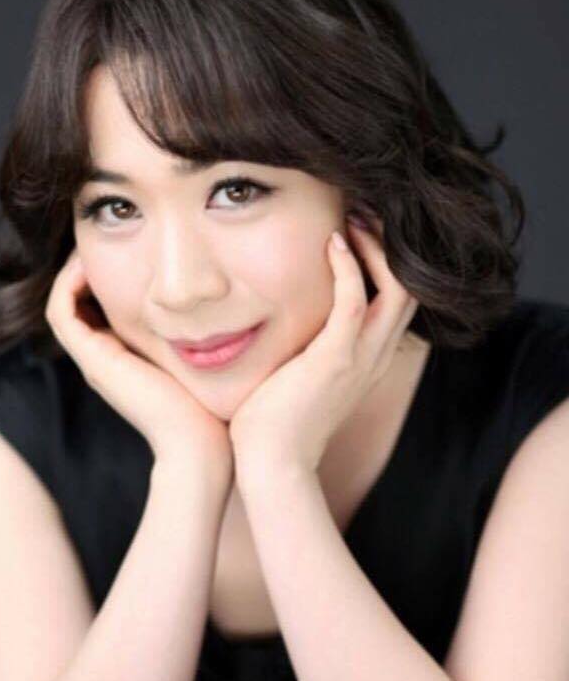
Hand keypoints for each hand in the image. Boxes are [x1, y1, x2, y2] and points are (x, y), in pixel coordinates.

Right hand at [45, 247, 232, 480]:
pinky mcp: (94, 361)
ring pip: (67, 302)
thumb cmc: (219, 403)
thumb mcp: (215, 355)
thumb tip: (239, 292)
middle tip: (115, 230)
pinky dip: (70, 282)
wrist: (204, 446)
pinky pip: (63, 311)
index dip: (116, 270)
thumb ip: (216, 328)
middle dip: (97, 262)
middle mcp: (109, 358)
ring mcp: (97, 361)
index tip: (139, 239)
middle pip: (85, 302)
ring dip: (78, 266)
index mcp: (133, 356)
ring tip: (97, 236)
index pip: (109, 306)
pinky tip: (92, 256)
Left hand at [229, 216, 418, 475]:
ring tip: (354, 219)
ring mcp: (360, 358)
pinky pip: (356, 303)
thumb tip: (281, 323)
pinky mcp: (336, 359)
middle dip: (391, 248)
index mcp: (367, 360)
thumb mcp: (300, 378)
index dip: (387, 264)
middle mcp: (374, 357)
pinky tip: (331, 243)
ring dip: (377, 249)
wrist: (271, 466)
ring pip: (397, 290)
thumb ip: (304, 349)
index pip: (396, 303)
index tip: (358, 231)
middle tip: (364, 215)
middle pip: (409, 290)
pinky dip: (350, 268)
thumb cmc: (274, 423)